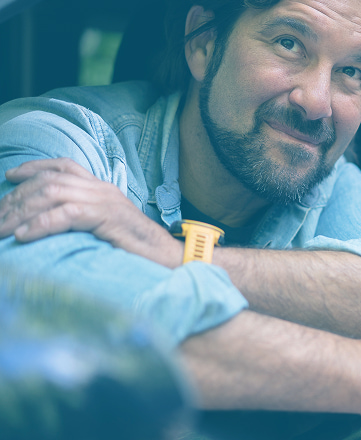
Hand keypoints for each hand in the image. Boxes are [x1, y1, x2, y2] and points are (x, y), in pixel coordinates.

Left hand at [0, 158, 181, 267]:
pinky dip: (40, 224)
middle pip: (49, 181)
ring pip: (52, 194)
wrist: (167, 257)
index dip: (34, 167)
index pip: (64, 166)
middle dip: (16, 198)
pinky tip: (23, 235)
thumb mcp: (107, 227)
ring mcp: (105, 201)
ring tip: (1, 229)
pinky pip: (66, 214)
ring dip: (21, 212)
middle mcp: (102, 189)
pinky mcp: (106, 217)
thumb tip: (55, 223)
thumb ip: (85, 218)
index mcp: (102, 188)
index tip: (10, 176)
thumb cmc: (136, 248)